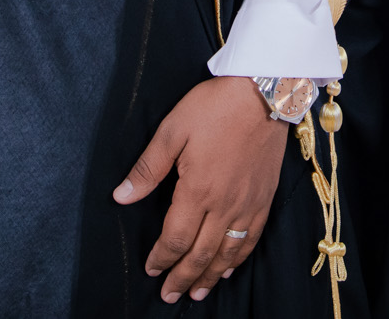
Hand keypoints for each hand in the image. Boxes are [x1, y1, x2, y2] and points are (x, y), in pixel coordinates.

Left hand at [114, 76, 290, 303]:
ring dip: (209, 277)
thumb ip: (148, 168)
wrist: (265, 92)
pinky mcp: (264, 199)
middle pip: (200, 254)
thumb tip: (122, 196)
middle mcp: (224, 205)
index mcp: (197, 190)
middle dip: (182, 278)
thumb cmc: (215, 107)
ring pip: (227, 253)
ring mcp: (247, 204)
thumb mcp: (173, 130)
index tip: (150, 270)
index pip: (175, 238)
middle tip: (169, 296)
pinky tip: (229, 269)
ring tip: (197, 293)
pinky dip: (238, 260)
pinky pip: (251, 240)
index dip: (161, 258)